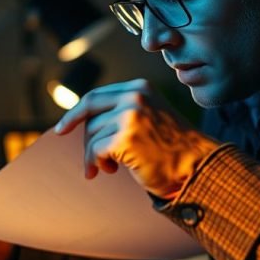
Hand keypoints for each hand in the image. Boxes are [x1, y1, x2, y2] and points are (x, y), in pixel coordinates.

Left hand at [53, 79, 219, 198]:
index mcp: (140, 88)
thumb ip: (122, 112)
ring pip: (91, 135)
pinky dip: (95, 163)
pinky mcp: (124, 138)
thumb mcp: (150, 117)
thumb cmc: (173, 149)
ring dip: (94, 155)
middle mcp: (134, 97)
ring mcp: (129, 116)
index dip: (75, 113)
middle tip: (90, 161)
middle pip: (89, 114)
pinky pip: (94, 150)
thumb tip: (83, 122)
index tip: (62, 128)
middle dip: (84, 138)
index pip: (96, 96)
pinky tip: (108, 171)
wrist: (198, 167)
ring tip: (108, 168)